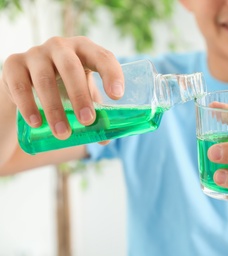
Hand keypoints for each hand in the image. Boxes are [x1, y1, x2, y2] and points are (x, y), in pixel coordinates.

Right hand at [1, 36, 123, 139]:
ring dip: (54, 108)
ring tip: (63, 133)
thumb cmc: (65, 88)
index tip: (117, 96)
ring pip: (44, 79)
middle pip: (71, 67)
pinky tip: (36, 123)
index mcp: (85, 51)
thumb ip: (96, 114)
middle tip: (87, 121)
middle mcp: (61, 47)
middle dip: (80, 96)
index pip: (103, 57)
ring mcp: (36, 53)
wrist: (29, 82)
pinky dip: (28, 105)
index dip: (111, 74)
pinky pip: (19, 84)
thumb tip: (105, 140)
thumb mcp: (84, 96)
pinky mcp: (13, 63)